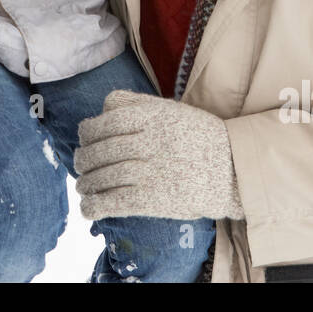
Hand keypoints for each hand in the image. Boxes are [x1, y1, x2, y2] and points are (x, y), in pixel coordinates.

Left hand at [74, 90, 242, 220]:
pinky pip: (113, 203)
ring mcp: (150, 173)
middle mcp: (149, 143)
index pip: (106, 121)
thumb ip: (136, 104)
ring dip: (86, 183)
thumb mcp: (171, 110)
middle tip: (79, 163)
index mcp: (153, 118)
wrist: (233, 171)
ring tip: (83, 185)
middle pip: (100, 150)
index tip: (83, 137)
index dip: (88, 131)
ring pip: (102, 177)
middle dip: (83, 159)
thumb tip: (101, 110)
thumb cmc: (199, 138)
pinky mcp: (153, 200)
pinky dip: (94, 206)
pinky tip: (88, 207)